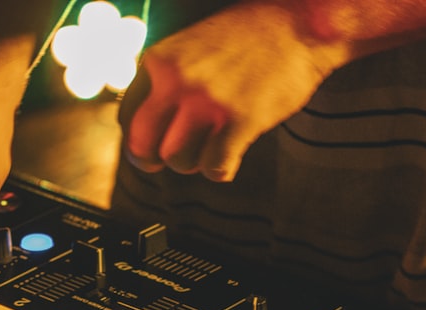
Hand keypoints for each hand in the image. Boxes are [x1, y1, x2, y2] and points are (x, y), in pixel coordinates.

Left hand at [118, 2, 348, 181]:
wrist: (299, 24)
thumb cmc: (247, 37)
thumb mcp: (189, 47)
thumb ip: (164, 80)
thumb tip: (144, 125)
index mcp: (160, 61)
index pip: (126, 117)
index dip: (136, 138)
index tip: (149, 145)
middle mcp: (177, 82)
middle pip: (143, 146)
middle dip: (153, 160)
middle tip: (167, 161)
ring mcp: (208, 103)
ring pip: (178, 160)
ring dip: (193, 162)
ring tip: (209, 147)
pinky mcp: (240, 121)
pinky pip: (214, 167)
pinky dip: (220, 170)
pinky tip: (229, 158)